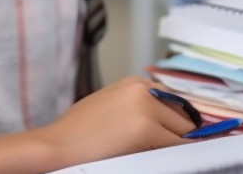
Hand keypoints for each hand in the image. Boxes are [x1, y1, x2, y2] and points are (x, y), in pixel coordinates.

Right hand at [33, 76, 191, 169]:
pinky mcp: (147, 128)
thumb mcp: (112, 106)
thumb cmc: (79, 132)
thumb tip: (168, 121)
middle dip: (180, 134)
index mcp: (134, 83)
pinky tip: (156, 159)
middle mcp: (143, 89)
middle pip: (185, 115)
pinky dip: (174, 156)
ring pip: (184, 132)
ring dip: (176, 145)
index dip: (180, 121)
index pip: (177, 101)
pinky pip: (176, 146)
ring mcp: (146, 107)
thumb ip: (139, 106)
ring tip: (155, 154)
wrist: (58, 145)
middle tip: (166, 149)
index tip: (183, 135)